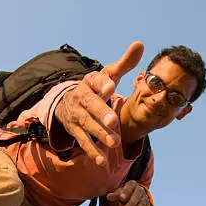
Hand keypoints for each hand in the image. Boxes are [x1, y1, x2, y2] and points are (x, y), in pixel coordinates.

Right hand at [54, 42, 143, 165]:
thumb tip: (140, 44)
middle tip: (113, 121)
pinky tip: (101, 160)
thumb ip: (124, 63)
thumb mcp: (107, 74)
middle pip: (90, 105)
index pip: (96, 81)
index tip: (112, 86)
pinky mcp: (75, 131)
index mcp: (90, 82)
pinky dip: (91, 151)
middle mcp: (81, 98)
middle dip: (101, 113)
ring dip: (100, 134)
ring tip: (115, 142)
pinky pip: (83, 142)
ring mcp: (77, 116)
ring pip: (87, 125)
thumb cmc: (94, 88)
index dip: (102, 84)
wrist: (65, 102)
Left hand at [106, 180, 151, 205]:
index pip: (130, 187)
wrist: (134, 196)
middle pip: (137, 196)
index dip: (126, 192)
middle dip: (131, 204)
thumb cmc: (124, 194)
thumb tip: (108, 197)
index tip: (121, 198)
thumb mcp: (118, 193)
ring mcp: (145, 198)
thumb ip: (114, 195)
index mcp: (132, 184)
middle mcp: (140, 190)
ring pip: (142, 204)